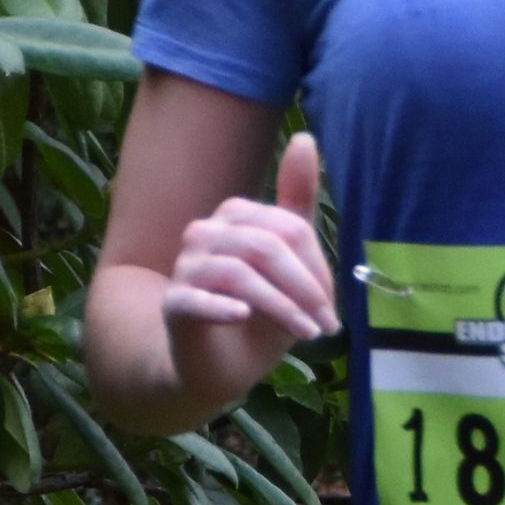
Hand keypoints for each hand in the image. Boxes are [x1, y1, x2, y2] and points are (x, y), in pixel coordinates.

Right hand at [162, 129, 336, 403]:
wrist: (216, 367)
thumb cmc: (258, 314)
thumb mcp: (288, 266)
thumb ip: (296, 207)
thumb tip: (306, 138)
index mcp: (235, 218)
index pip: (286, 228)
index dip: (315, 269)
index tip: (331, 309)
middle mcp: (205, 233)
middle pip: (264, 246)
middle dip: (304, 288)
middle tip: (327, 325)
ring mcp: (186, 267)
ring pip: (238, 274)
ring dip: (280, 307)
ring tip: (305, 334)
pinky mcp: (173, 304)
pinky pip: (196, 299)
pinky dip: (222, 309)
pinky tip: (243, 319)